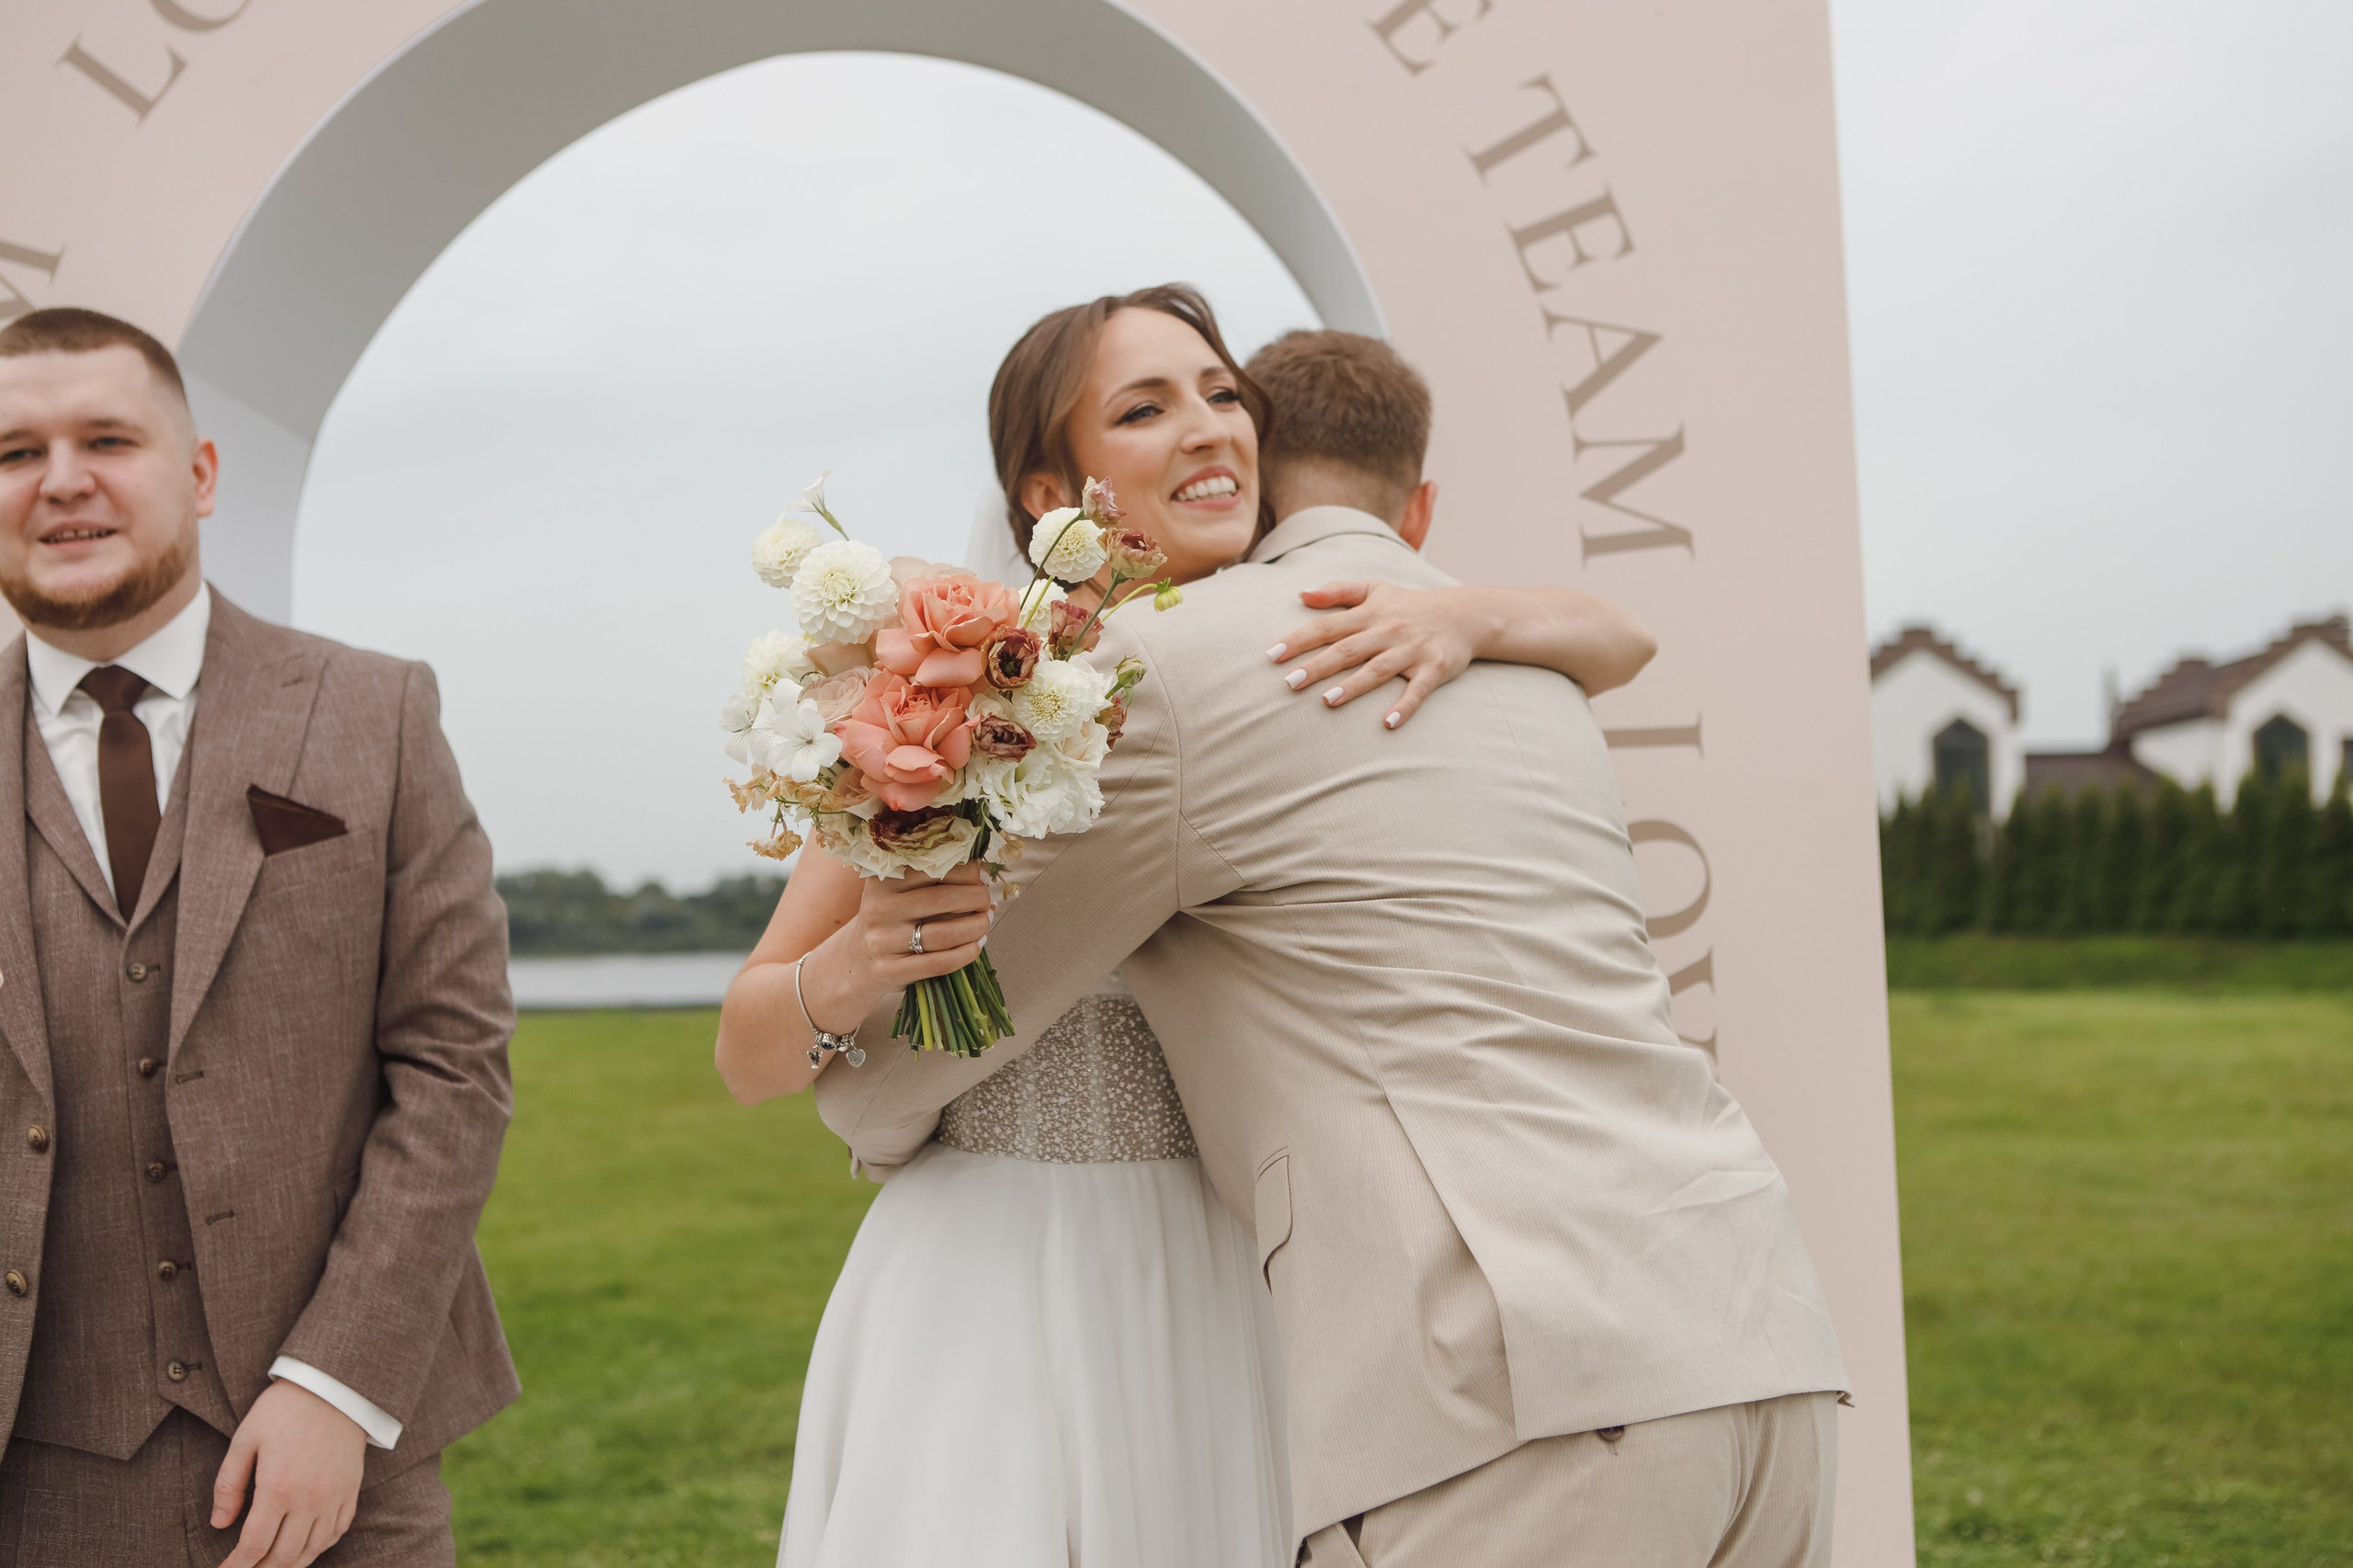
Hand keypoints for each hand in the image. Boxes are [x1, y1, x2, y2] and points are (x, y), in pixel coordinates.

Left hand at [212, 1379, 367, 1566]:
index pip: (254, 1546)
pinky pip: (336, 1532)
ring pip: (312, 1550)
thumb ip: (229, 1485)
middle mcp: (309, 1499)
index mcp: (278, 1488)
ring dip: (289, 1565)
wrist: (334, 1387)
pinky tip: (304, 1547)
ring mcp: (334, 1497)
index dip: (236, 1567)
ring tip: (271, 1565)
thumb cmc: (283, 1410)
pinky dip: (318, 1547)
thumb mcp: (245, 1440)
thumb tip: (219, 1524)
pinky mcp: (350, 1490)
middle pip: (283, 1557)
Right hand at [796, 862, 995, 1033]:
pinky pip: (938, 963)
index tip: (983, 876)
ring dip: (975, 927)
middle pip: (942, 899)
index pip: (934, 867)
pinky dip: (965, 955)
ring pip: (943, 933)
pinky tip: (976, 947)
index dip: (967, 871)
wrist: (857, 958)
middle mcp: (881, 908)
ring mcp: (883, 941)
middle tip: (987, 900)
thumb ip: (932, 878)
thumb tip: (982, 873)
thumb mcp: (899, 891)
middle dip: (976, 898)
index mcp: (884, 879)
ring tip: (985, 922)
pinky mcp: (890, 970)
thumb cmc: (892, 919)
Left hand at [1266, 581, 1485, 729]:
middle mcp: (1387, 631)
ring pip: (1378, 669)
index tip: (1272, 655)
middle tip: (1289, 682)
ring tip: (1328, 700)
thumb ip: (1338, 591)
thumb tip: (1302, 594)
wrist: (1465, 614)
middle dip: (1318, 665)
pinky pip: (1418, 691)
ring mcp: (1411, 651)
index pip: (1327, 627)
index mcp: (1369, 614)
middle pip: (1347, 650)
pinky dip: (1404, 707)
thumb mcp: (1376, 589)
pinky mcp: (1434, 669)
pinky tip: (1387, 723)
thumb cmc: (1411, 605)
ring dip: (1354, 685)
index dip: (1299, 640)